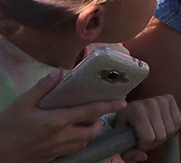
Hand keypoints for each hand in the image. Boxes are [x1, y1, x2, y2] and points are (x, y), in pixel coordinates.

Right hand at [0, 69, 126, 161]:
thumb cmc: (7, 126)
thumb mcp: (22, 103)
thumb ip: (43, 87)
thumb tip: (60, 71)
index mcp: (56, 121)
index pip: (89, 112)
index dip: (108, 107)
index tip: (123, 102)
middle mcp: (61, 137)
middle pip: (91, 132)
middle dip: (99, 122)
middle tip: (98, 114)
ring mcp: (57, 150)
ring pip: (84, 143)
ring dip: (89, 133)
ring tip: (86, 123)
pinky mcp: (52, 158)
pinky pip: (73, 151)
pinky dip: (78, 142)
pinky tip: (72, 134)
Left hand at [116, 95, 180, 160]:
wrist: (131, 109)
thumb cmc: (126, 126)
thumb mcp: (121, 140)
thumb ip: (129, 153)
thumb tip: (144, 157)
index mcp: (136, 111)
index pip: (148, 137)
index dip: (144, 146)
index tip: (138, 145)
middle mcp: (150, 103)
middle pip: (161, 135)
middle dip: (154, 143)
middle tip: (147, 141)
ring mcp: (161, 99)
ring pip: (171, 129)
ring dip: (163, 137)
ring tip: (154, 134)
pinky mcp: (170, 98)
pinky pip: (178, 121)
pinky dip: (172, 129)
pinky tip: (163, 128)